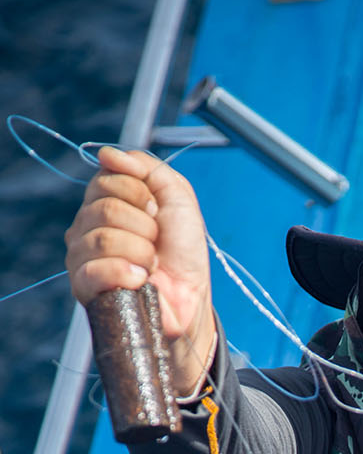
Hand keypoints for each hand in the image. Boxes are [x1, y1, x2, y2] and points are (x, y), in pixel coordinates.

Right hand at [64, 146, 214, 394]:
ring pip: (102, 238)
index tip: (158, 214)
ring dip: (140, 252)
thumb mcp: (178, 198)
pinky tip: (140, 280)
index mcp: (106, 201)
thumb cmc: (183, 253)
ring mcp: (81, 256)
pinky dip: (126, 273)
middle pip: (104, 208)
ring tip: (151, 265)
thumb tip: (108, 154)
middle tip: (157, 244)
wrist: (190, 298)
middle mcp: (87, 226)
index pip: (106, 178)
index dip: (140, 194)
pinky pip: (95, 268)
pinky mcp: (83, 286)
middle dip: (144, 226)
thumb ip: (149, 169)